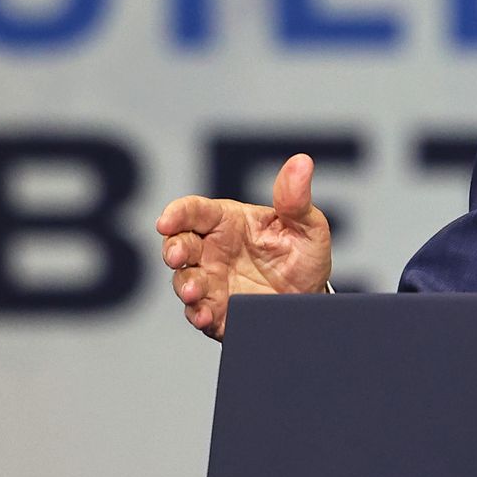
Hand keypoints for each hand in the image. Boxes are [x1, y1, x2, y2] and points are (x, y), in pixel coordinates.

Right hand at [155, 153, 332, 339]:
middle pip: (179, 243)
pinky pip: (197, 311)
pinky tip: (205, 314)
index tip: (166, 220)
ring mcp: (211, 281)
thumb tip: (302, 162)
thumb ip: (296, 200)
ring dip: (185, 285)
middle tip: (176, 256)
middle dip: (172, 248)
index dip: (177, 213)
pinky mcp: (216, 310)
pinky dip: (197, 313)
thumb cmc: (303, 256)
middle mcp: (212, 250)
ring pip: (184, 279)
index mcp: (228, 222)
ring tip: (194, 292)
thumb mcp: (307, 226)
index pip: (195, 211)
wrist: (310, 300)